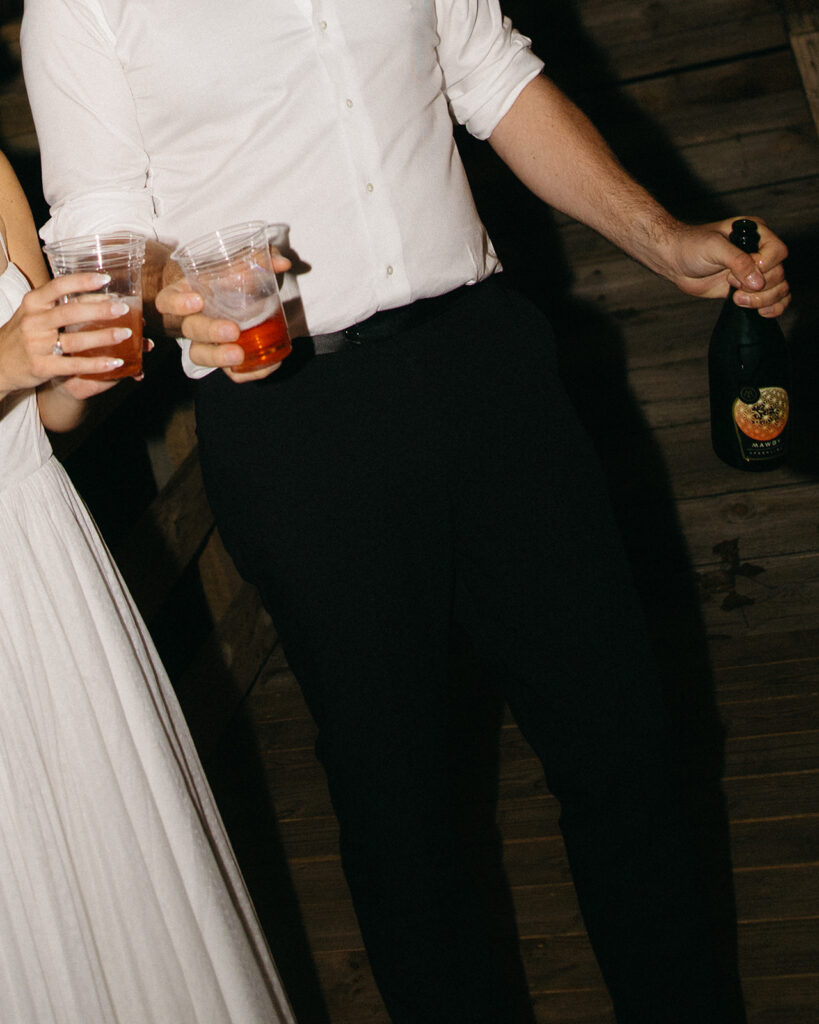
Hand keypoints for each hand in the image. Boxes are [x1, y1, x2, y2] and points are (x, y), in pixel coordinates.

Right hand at [0, 272, 135, 396]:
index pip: (58, 286)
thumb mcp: (33, 313)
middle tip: (123, 308)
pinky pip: (74, 365)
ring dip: (103, 337)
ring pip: (75, 339)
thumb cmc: (23, 334)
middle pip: (70, 312)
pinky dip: (97, 364)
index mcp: (32, 303)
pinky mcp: (42, 367)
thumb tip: (100, 296)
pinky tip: (115, 363)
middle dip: (99, 310)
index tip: (105, 278)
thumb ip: (58, 304)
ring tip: (127, 334)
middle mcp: (33, 322)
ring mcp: (36, 345)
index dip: (82, 281)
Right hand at [156, 254, 291, 382]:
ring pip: (201, 355)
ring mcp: (206, 343)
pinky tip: (268, 364)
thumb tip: (283, 263)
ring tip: (240, 354)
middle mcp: (192, 320)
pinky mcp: (226, 360)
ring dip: (219, 357)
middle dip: (209, 331)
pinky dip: (249, 372)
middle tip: (232, 330)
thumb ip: (262, 260)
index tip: (197, 301)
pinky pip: (231, 372)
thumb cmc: (232, 279)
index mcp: (188, 294)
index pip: (168, 300)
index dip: (177, 303)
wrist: (239, 301)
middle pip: (190, 330)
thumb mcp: (244, 266)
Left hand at [661, 217, 789, 316]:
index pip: (778, 252)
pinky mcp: (748, 289)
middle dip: (758, 286)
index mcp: (758, 235)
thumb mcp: (715, 248)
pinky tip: (761, 312)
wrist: (675, 261)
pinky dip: (773, 307)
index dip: (763, 266)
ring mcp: (755, 272)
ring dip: (762, 300)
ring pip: (779, 289)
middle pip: (779, 274)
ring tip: (737, 298)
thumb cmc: (692, 246)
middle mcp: (761, 253)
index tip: (736, 272)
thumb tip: (758, 282)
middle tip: (731, 283)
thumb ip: (738, 262)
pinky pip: (774, 300)